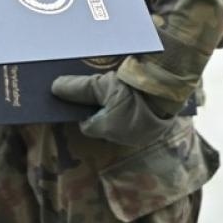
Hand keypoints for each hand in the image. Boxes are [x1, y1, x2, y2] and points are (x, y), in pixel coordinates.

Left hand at [50, 70, 176, 147]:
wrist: (168, 88)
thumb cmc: (132, 89)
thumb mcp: (101, 84)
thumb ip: (77, 88)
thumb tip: (54, 88)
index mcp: (106, 129)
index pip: (87, 125)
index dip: (83, 110)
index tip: (85, 97)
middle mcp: (122, 138)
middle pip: (105, 125)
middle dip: (102, 111)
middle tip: (103, 93)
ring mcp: (141, 135)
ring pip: (123, 125)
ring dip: (120, 112)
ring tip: (120, 94)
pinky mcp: (157, 130)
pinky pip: (140, 123)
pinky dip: (136, 112)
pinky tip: (137, 99)